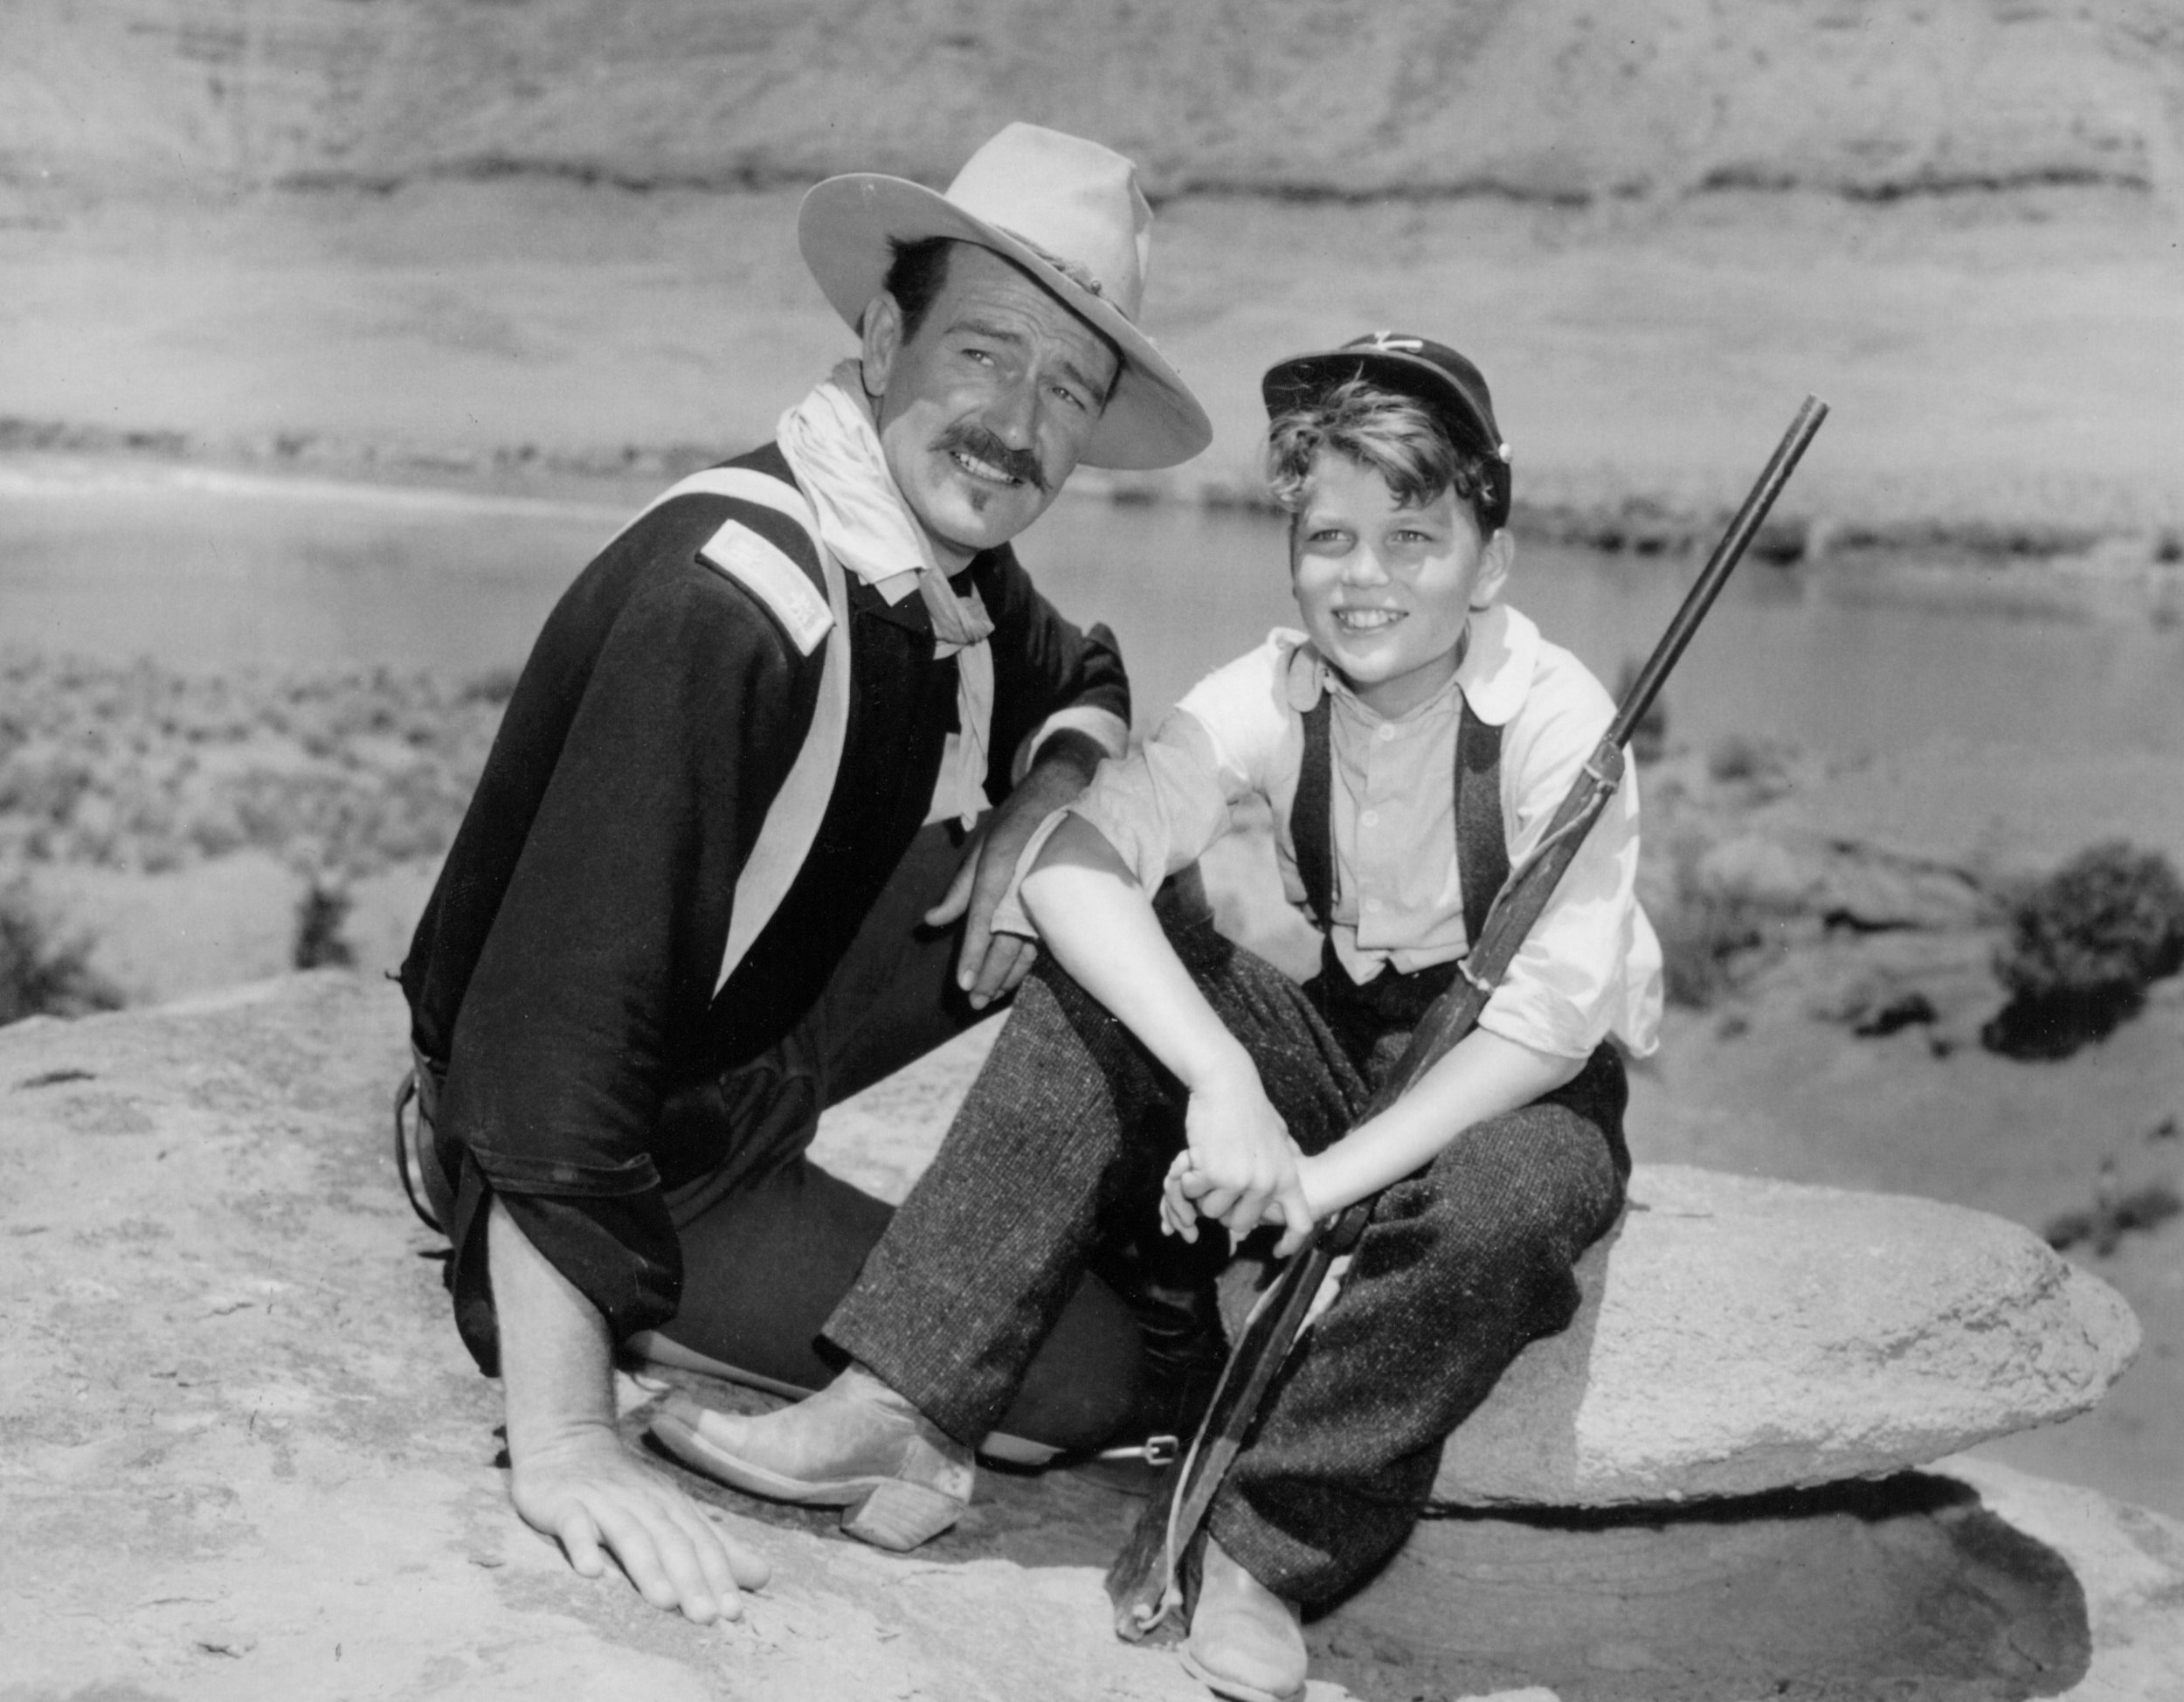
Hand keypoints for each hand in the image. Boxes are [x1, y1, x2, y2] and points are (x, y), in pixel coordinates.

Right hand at [508, 1421, 770, 1623]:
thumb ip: (714, 1547)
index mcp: (672, 1506)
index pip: (701, 1543)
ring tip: (664, 1601)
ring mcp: (603, 1502)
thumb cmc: (627, 1490)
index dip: (719, 1576)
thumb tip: (763, 1577)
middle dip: (691, 1579)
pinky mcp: (565, 1503)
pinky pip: (574, 1523)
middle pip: (671, 1541)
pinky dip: (582, 1544)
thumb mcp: (673, 1514)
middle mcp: (643, 1503)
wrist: (567, 1443)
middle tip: (706, 1617)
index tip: (734, 1612)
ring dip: (647, 1567)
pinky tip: (590, 1571)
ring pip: (629, 1534)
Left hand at [924, 737, 1101, 1009]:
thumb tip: (931, 922)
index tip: (964, 985)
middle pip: (1005, 943)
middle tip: (974, 1003)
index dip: (973, 955)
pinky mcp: (1060, 901)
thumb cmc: (1017, 819)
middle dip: (989, 976)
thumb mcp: (982, 846)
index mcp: (999, 870)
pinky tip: (1016, 977)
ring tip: (992, 997)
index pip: (983, 922)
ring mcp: (1045, 896)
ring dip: (1008, 975)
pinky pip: (1043, 939)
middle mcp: (1022, 887)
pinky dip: (1028, 961)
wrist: (1067, 794)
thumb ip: (958, 890)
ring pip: (1027, 947)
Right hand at [1161, 1064, 1314, 1251]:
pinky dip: (1186, 1178)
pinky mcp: (1215, 1175)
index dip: (1290, 1242)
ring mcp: (1241, 1182)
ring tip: (1208, 1161)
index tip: (1278, 1253)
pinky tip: (1195, 1154)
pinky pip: (1191, 1193)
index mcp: (1287, 1176)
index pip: (1300, 1222)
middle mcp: (1267, 1184)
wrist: (1227, 1083)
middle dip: (1223, 1208)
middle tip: (1217, 1182)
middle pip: (1239, 1224)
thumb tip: (1286, 1176)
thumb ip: (1283, 1158)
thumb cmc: (1248, 1106)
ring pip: (1211, 1211)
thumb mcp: (1278, 1135)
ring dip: (1202, 1191)